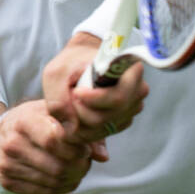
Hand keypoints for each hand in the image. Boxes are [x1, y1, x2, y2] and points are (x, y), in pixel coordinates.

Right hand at [0, 99, 95, 193]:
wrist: (5, 132)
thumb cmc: (39, 119)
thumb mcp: (58, 114)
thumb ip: (83, 131)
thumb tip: (103, 157)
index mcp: (23, 121)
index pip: (54, 140)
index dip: (76, 148)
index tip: (85, 147)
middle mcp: (11, 143)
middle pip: (57, 166)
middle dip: (79, 167)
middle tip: (86, 161)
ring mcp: (6, 164)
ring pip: (53, 181)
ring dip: (73, 178)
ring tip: (79, 168)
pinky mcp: (6, 181)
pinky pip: (43, 192)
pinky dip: (62, 187)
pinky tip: (67, 177)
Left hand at [42, 33, 148, 161]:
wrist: (81, 60)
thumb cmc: (70, 62)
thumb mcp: (57, 73)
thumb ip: (59, 99)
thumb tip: (71, 128)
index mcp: (130, 71)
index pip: (118, 98)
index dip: (93, 100)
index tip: (75, 92)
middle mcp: (138, 91)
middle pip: (108, 118)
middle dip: (81, 113)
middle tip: (70, 98)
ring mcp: (133, 107)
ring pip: (103, 128)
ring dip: (80, 122)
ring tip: (72, 104)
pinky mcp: (124, 119)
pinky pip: (102, 133)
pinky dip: (85, 129)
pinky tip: (76, 114)